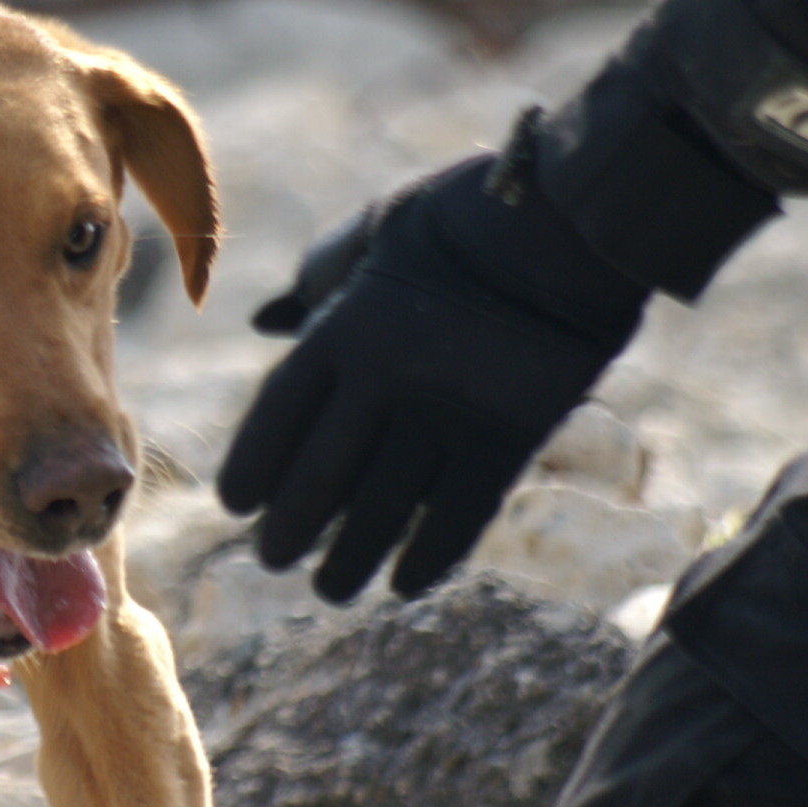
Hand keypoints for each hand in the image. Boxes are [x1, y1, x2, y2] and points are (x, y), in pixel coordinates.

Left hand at [217, 143, 646, 600]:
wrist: (571, 221)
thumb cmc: (461, 218)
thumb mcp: (373, 234)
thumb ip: (319, 284)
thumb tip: (267, 320)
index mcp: (342, 327)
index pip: (277, 417)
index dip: (254, 467)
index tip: (237, 503)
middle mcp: (385, 378)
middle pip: (321, 478)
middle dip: (290, 529)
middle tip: (272, 559)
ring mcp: (449, 411)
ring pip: (384, 510)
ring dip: (350, 559)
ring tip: (329, 587)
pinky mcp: (511, 436)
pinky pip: (458, 514)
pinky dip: (429, 556)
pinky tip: (404, 583)